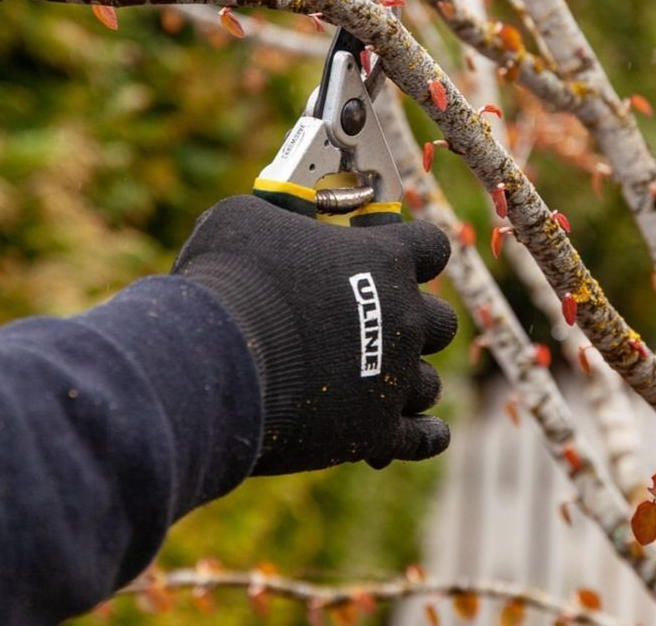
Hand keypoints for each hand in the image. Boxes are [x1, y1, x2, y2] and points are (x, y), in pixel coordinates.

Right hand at [172, 196, 456, 474]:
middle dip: (413, 321)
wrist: (216, 358)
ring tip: (377, 380)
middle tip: (378, 324)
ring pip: (428, 382)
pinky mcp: (375, 432)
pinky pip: (421, 439)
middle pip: (440, 322)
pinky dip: (424, 434)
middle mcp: (404, 317)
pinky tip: (427, 432)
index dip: (413, 250)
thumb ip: (281, 216)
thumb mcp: (247, 219)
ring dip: (407, 378)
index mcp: (384, 259)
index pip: (432, 246)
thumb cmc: (229, 277)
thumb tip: (282, 216)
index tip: (391, 255)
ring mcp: (394, 377)